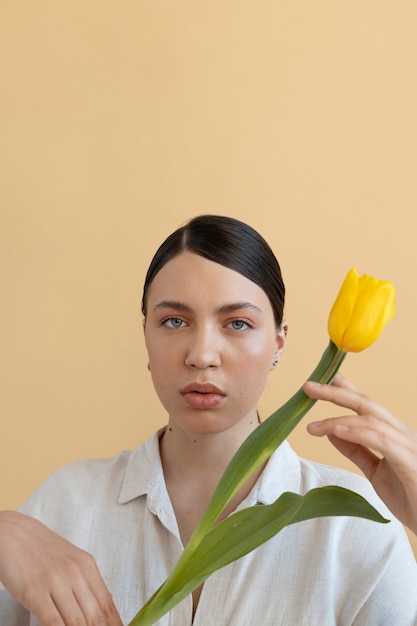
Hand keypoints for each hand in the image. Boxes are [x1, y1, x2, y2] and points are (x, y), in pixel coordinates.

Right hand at [0, 510, 122, 624]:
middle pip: (95, 616)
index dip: (114, 625)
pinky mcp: (35, 592)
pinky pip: (53, 622)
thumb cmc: (43, 550)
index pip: (107, 604)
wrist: (14, 534)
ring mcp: (55, 582)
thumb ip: (88, 582)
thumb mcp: (71, 560)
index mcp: (87, 565)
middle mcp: (75, 573)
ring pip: (77, 622)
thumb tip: (106, 604)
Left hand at [303, 374, 416, 535]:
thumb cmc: (410, 498)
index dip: (344, 388)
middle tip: (308, 386)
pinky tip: (336, 431)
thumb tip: (331, 432)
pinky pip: (380, 440)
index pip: (366, 404)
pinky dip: (357, 433)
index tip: (322, 377)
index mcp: (394, 434)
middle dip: (336, 392)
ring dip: (337, 420)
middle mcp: (402, 433)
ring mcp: (408, 444)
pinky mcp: (409, 460)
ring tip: (312, 426)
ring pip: (370, 420)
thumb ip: (356, 451)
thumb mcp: (376, 472)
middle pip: (366, 403)